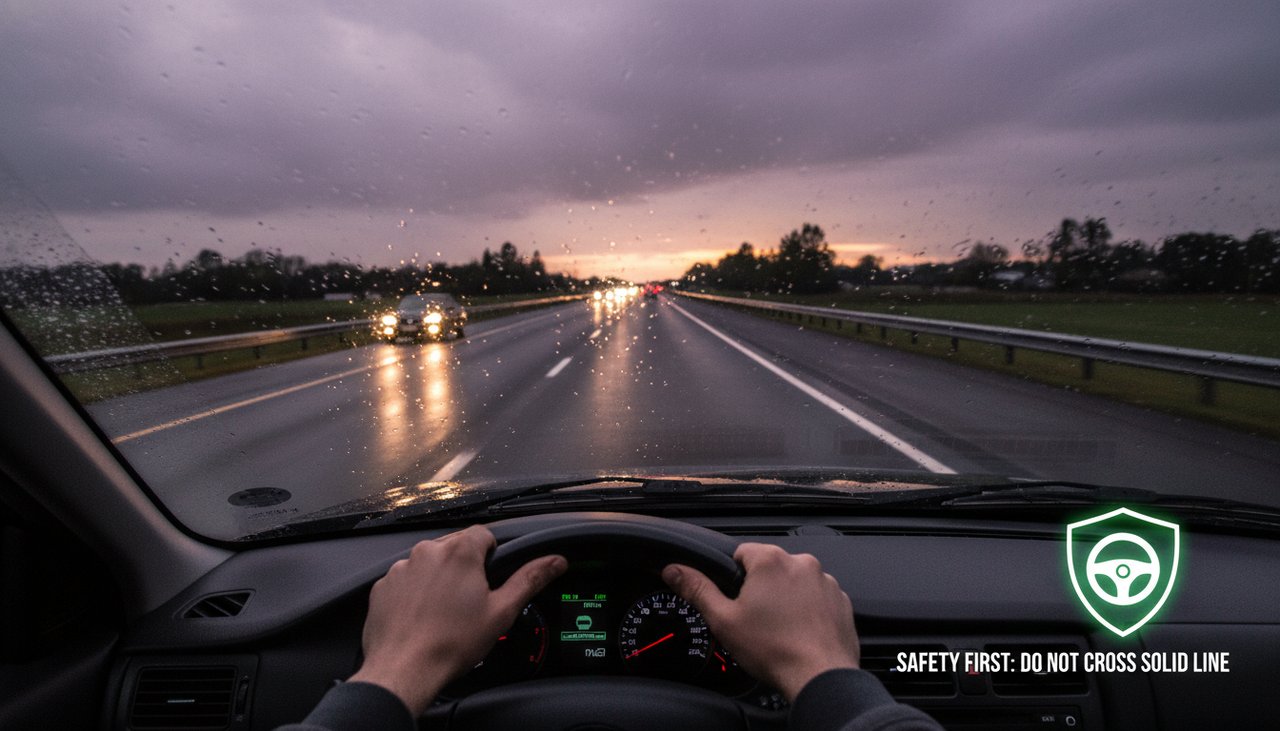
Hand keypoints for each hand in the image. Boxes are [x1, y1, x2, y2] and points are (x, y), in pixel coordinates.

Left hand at [349, 525, 566, 715]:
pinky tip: (422, 618)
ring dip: (438, 580)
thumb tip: (554, 561)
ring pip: (428, 564)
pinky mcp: (383, 585)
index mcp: (460, 552)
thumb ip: (530, 579)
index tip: (490, 578)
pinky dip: (414, 593)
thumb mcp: (502, 612)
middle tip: (469, 602)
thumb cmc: (451, 643)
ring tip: (443, 614)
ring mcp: (401, 567)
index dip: (491, 556)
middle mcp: (427, 552)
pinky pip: (405, 580)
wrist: (403, 669)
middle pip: (455, 548)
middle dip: (464, 569)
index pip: (483, 534)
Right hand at [663, 543, 858, 700]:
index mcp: (770, 560)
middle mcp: (801, 563)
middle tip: (756, 619)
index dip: (734, 578)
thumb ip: (697, 589)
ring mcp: (825, 581)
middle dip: (761, 589)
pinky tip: (799, 632)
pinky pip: (818, 598)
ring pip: (795, 582)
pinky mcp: (841, 600)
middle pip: (770, 567)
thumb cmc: (774, 650)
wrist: (820, 676)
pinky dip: (808, 610)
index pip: (741, 553)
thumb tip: (674, 570)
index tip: (736, 600)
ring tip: (780, 629)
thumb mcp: (723, 620)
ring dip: (786, 598)